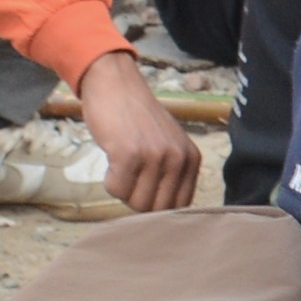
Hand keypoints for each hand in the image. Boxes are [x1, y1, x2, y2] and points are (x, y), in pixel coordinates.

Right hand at [75, 53, 204, 211]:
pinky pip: (116, 190)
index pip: (179, 206)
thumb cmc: (137, 117)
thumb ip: (172, 173)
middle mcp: (178, 159)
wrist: (115, 84)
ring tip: (122, 164)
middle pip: (156, 209)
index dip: (157, 203)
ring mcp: (155, 156)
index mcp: (191, 159)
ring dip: (123, 189)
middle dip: (137, 198)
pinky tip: (112, 158)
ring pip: (136, 203)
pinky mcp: (129, 155)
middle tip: (130, 173)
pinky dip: (109, 181)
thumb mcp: (168, 144)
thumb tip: (163, 215)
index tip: (144, 186)